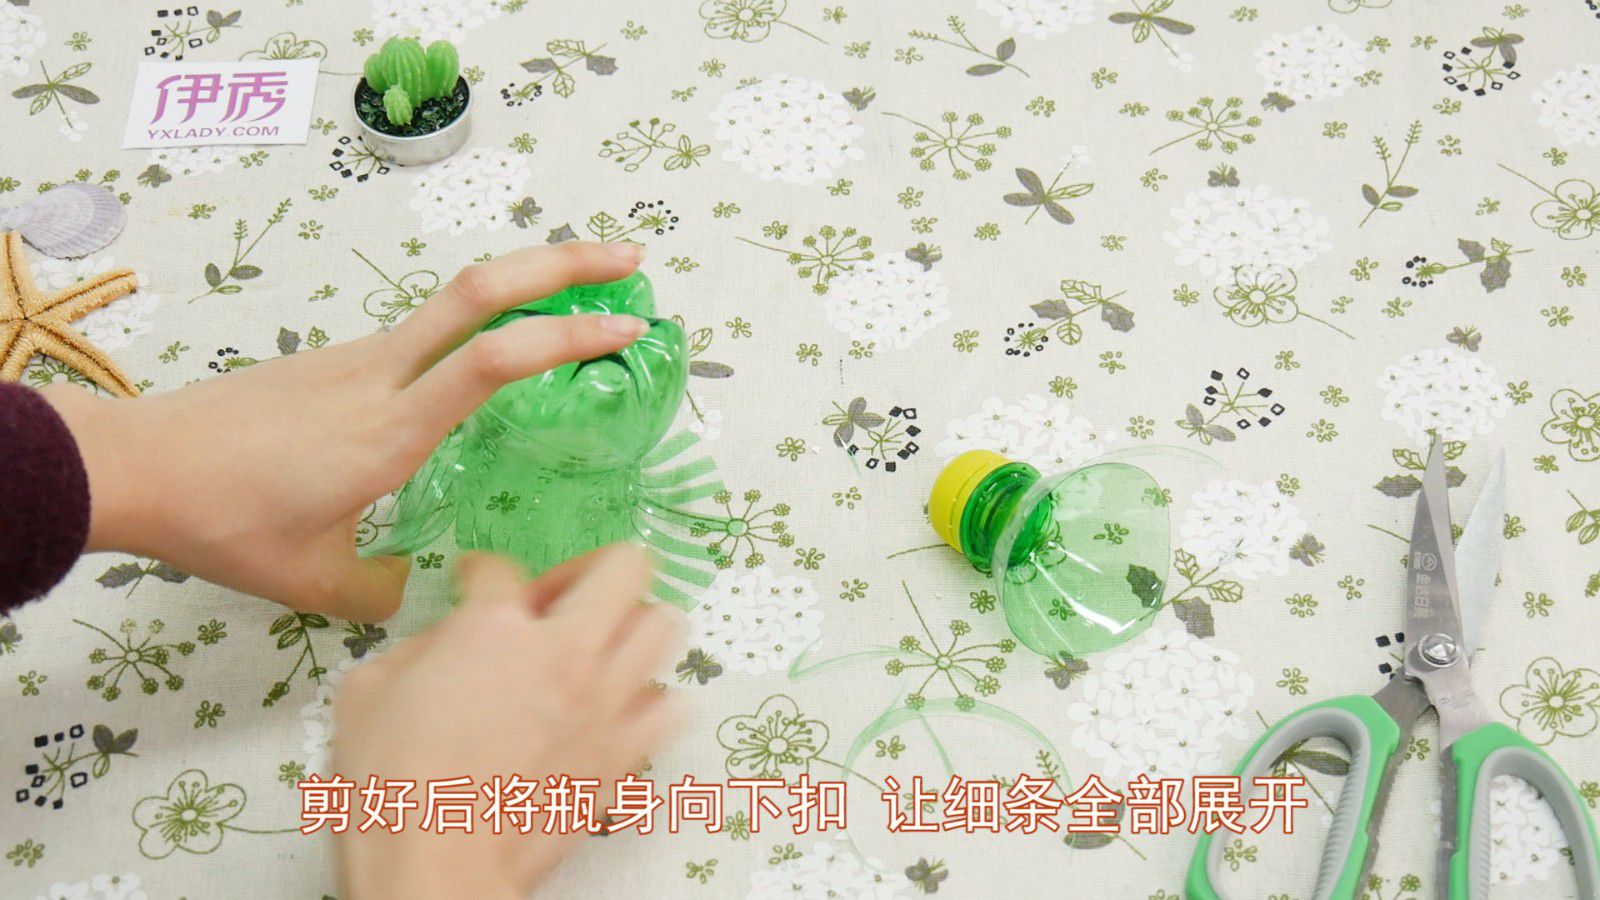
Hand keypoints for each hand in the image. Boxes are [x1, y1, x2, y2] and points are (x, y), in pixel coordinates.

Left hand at [44, 241, 647, 619]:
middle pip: (482, 290)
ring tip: (586, 289)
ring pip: (456, 297)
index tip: (627, 330)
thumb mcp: (316, 582)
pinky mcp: (338, 360)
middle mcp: (382, 377)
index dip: (568, 336)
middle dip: (564, 264)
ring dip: (528, 279)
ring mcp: (358, 359)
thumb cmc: (226, 525)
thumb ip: (388, 593)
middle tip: (634, 260)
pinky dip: (486, 316)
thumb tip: (434, 597)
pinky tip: (502, 344)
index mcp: (391, 430)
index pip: (494, 362)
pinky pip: (428, 326)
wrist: (138, 467)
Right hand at [333, 546, 685, 899]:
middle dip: (590, 570)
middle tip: (555, 603)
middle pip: (625, 566)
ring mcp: (606, 702)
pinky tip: (617, 708)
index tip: (471, 586)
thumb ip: (420, 645)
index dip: (477, 573)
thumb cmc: (389, 782)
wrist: (434, 868)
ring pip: (664, 626)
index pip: (501, 567)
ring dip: (632, 625)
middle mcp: (566, 651)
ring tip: (597, 648)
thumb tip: (449, 640)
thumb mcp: (369, 688)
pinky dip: (651, 699)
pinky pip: (671, 706)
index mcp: (495, 625)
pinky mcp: (626, 753)